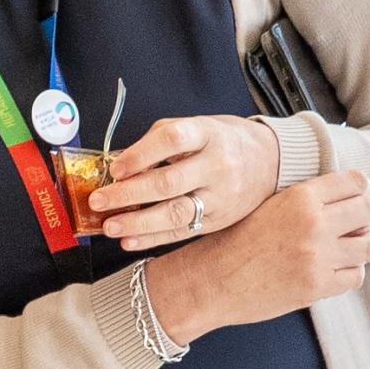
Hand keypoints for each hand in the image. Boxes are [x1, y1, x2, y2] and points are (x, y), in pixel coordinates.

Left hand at [94, 115, 282, 251]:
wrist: (271, 161)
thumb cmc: (222, 141)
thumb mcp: (197, 127)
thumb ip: (159, 141)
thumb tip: (119, 164)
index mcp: (208, 134)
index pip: (173, 140)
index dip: (141, 154)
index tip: (115, 168)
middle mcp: (217, 166)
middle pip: (169, 183)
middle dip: (128, 194)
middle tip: (98, 201)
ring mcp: (221, 196)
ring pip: (176, 213)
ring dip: (138, 223)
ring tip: (109, 226)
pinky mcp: (219, 220)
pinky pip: (183, 233)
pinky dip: (153, 239)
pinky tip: (129, 241)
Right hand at [142, 171, 369, 342]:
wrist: (209, 282)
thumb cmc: (230, 244)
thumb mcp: (266, 207)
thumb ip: (303, 201)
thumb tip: (343, 202)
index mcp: (299, 198)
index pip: (355, 183)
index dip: (360, 190)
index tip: (355, 199)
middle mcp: (313, 224)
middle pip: (369, 210)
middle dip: (363, 218)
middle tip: (351, 226)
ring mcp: (318, 256)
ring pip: (368, 245)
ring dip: (358, 247)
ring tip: (342, 251)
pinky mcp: (317, 286)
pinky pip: (356, 276)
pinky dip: (347, 273)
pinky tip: (330, 271)